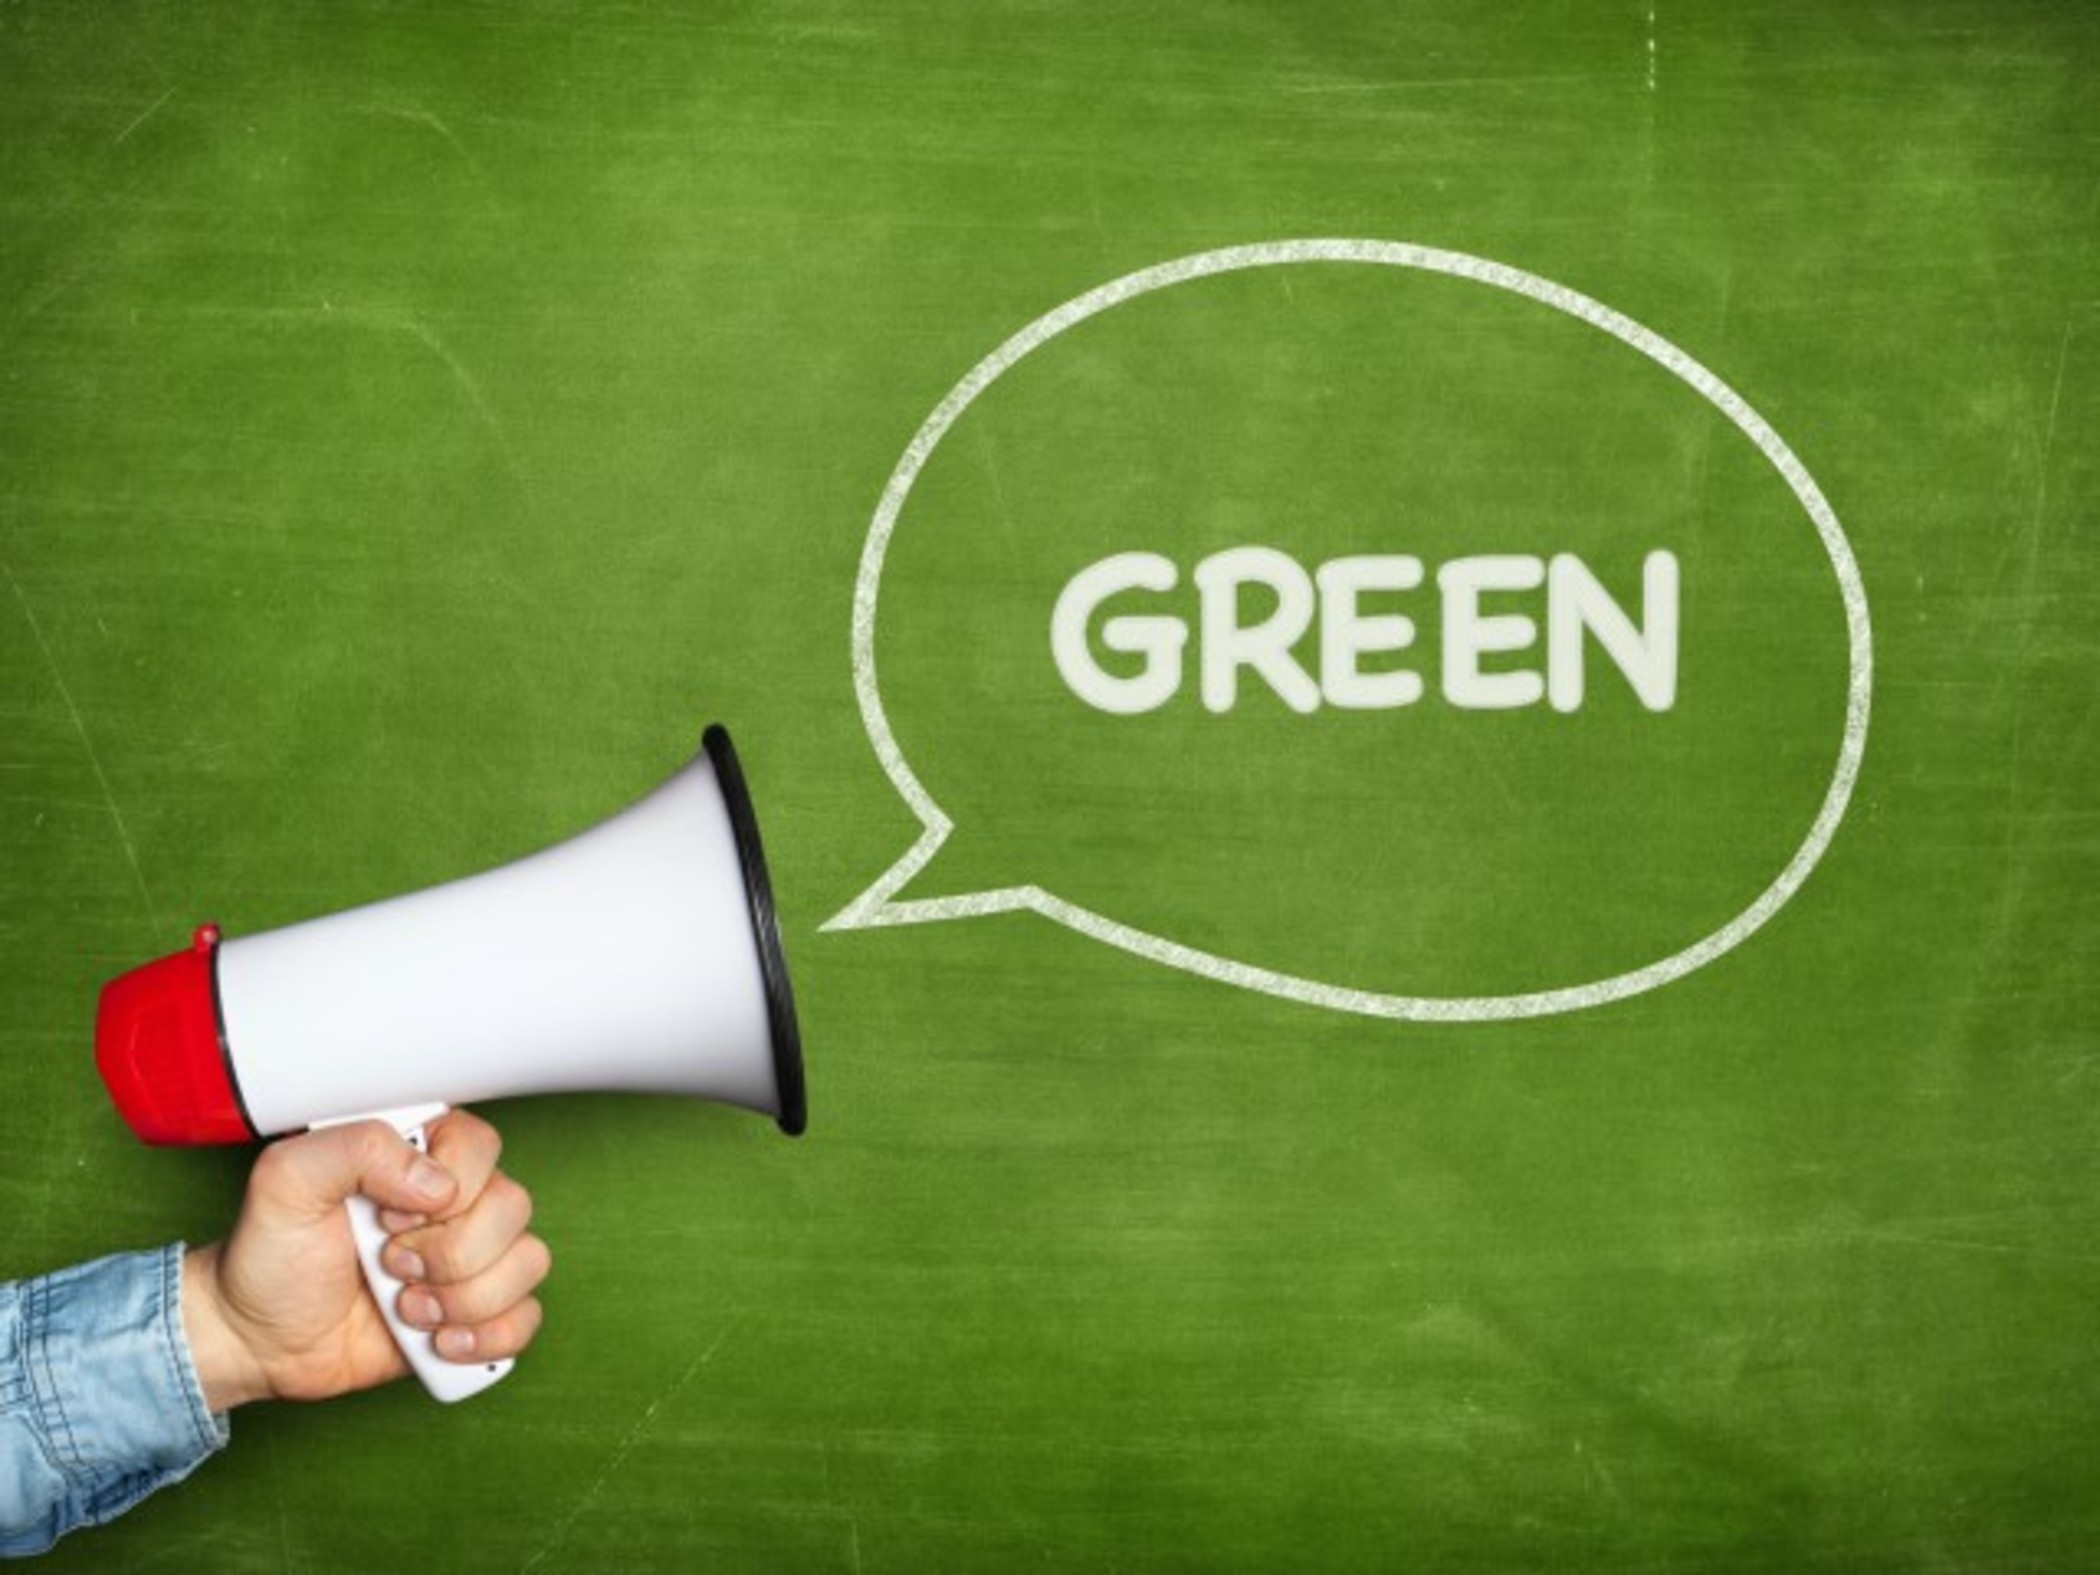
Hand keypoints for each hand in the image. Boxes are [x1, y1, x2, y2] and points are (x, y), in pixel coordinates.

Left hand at [180, 1108, 551, 1409]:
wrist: (258, 1339)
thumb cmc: (270, 1256)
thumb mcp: (287, 1181)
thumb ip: (356, 1148)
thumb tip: (433, 1182)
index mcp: (419, 1156)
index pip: (481, 1146)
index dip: (446, 1190)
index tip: (388, 1218)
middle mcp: (457, 1202)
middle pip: (513, 1209)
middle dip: (448, 1255)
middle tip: (390, 1266)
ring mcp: (472, 1258)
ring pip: (528, 1263)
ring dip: (464, 1299)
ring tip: (406, 1308)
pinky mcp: (477, 1312)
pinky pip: (527, 1318)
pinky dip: (487, 1338)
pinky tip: (438, 1341)